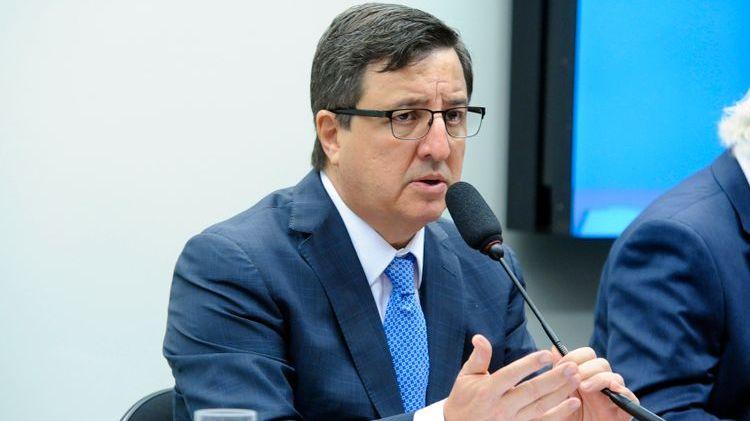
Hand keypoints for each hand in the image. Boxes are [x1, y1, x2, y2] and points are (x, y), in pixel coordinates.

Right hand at [443, 335, 581, 420]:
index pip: (511, 375)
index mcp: (488, 391)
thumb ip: (478, 357)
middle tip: (571, 366)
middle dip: (554, 378)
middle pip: (532, 391)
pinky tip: (573, 402)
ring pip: (541, 406)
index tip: (546, 355)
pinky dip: (560, 413)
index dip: (529, 364)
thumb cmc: (463, 401)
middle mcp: (501, 407)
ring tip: (576, 379)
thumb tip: (480, 338)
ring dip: (561, 393)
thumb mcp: (465, 377)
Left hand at [552, 347, 638, 420]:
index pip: (587, 356)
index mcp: (584, 377)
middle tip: (574, 376)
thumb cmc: (566, 418)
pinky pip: (631, 398)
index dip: (575, 356)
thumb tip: (554, 349)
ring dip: (599, 378)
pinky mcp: (622, 412)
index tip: (562, 364)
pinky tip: (612, 392)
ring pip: (614, 377)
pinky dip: (623, 393)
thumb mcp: (557, 395)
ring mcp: (612, 397)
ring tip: (584, 387)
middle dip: (587, 367)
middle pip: (601, 363)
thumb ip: (558, 374)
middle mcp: (599, 384)